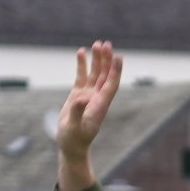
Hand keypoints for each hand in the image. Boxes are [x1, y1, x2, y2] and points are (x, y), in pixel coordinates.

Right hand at [56, 42, 123, 190]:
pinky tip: (81, 52)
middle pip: (105, 75)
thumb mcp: (75, 127)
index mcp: (100, 105)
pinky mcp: (78, 95)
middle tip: (106, 44)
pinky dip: (82, 65)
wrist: (71, 146)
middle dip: (106, 60)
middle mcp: (97, 98)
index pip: (111, 84)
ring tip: (97, 44)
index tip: (118, 57)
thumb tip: (82, 98)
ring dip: (97, 60)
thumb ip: (77, 112)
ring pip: (95, 74)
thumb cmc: (74, 139)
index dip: (115, 71)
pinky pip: (82, 77)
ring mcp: (88, 96)